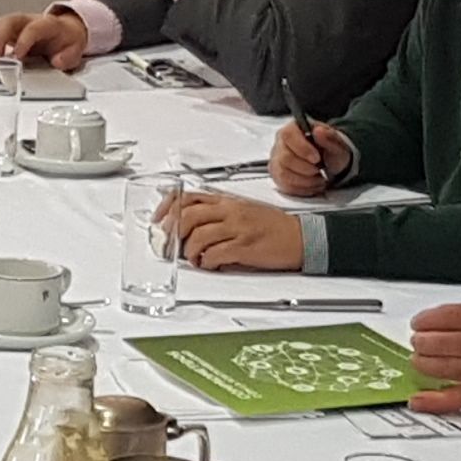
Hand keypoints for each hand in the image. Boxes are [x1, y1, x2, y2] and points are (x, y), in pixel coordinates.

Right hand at [0, 10, 92, 71]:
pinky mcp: (9, 30)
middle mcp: (29, 20)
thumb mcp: (75, 50)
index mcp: (47, 24)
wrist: (66, 30)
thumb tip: (57, 61)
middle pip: (10, 22)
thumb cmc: (67, 39)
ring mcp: (18, 24)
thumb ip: (67, 57)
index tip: (16, 56)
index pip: (33, 29)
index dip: (23, 41)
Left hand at [161, 193, 303, 271]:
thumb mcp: (243, 210)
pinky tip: (208, 264)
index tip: (159, 220)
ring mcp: (238, 228)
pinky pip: (215, 253)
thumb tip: (190, 223)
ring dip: (189, 251)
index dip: (168, 207)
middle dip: (172, 232)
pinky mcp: (245, 246)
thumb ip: (218, 213)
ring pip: (198, 236)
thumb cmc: (273, 225)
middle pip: (188, 215)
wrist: (301, 236)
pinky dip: (206, 261)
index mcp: (227, 201)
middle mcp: (230, 211)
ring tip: (193, 258)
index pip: (189, 197)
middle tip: (169, 245)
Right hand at [268, 119, 350, 196]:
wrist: (330, 164)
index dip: (302, 148)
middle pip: (285, 158)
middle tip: (320, 170)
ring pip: (284, 174)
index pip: (288, 135)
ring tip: (319, 179)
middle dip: (306, 168)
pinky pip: (285, 185)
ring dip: (305, 180)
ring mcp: (277, 160)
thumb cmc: (330, 151)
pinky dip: (302, 188)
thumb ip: (329, 137)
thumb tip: (318, 131)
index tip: (317, 158)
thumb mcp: (336, 143)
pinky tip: (312, 184)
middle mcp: (281, 142)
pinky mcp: (277, 175)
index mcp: (294, 128)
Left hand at [403, 303, 460, 410]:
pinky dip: (432, 400)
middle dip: (422, 341)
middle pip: (437, 341)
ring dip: (422, 363)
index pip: (446, 316)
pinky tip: (418, 398)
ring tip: (420, 360)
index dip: (425, 320)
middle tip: (419, 342)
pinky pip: (452, 398)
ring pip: (438, 367)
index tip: (419, 323)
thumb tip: (444, 321)